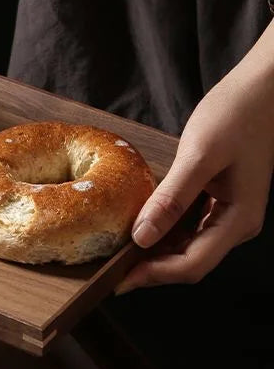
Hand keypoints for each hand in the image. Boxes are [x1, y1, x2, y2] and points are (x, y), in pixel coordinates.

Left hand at [116, 36, 273, 293]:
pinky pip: (188, 228)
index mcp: (238, 220)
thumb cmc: (237, 113)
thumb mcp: (199, 156)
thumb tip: (141, 238)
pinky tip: (140, 226)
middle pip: (188, 262)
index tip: (117, 281)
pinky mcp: (219, 201)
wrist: (264, 87)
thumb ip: (171, 199)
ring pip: (186, 247)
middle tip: (111, 269)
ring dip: (155, 252)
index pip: (191, 265)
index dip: (152, 276)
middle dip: (150, 268)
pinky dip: (163, 232)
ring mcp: (229, 214)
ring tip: (119, 251)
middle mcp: (236, 224)